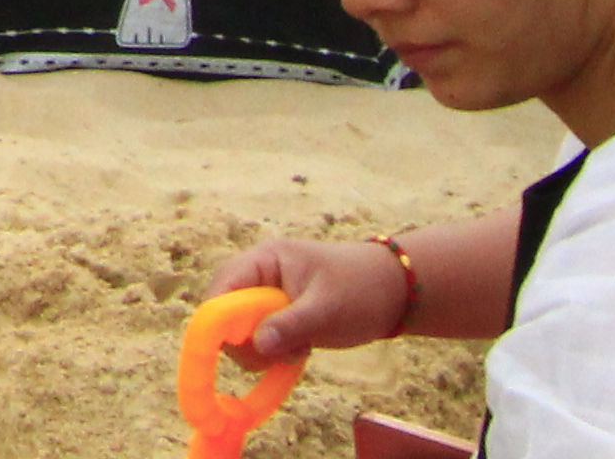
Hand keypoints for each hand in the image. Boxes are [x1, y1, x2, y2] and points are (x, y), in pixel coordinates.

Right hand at [213, 233, 410, 360]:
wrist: (395, 292)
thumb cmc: (362, 290)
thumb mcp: (327, 309)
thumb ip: (290, 325)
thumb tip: (256, 347)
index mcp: (264, 260)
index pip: (222, 286)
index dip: (219, 318)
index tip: (236, 346)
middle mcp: (259, 277)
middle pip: (225, 312)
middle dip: (247, 339)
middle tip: (279, 351)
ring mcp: (268, 298)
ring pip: (241, 332)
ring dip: (265, 349)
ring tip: (300, 348)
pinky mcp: (279, 317)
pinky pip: (260, 340)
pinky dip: (275, 352)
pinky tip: (301, 351)